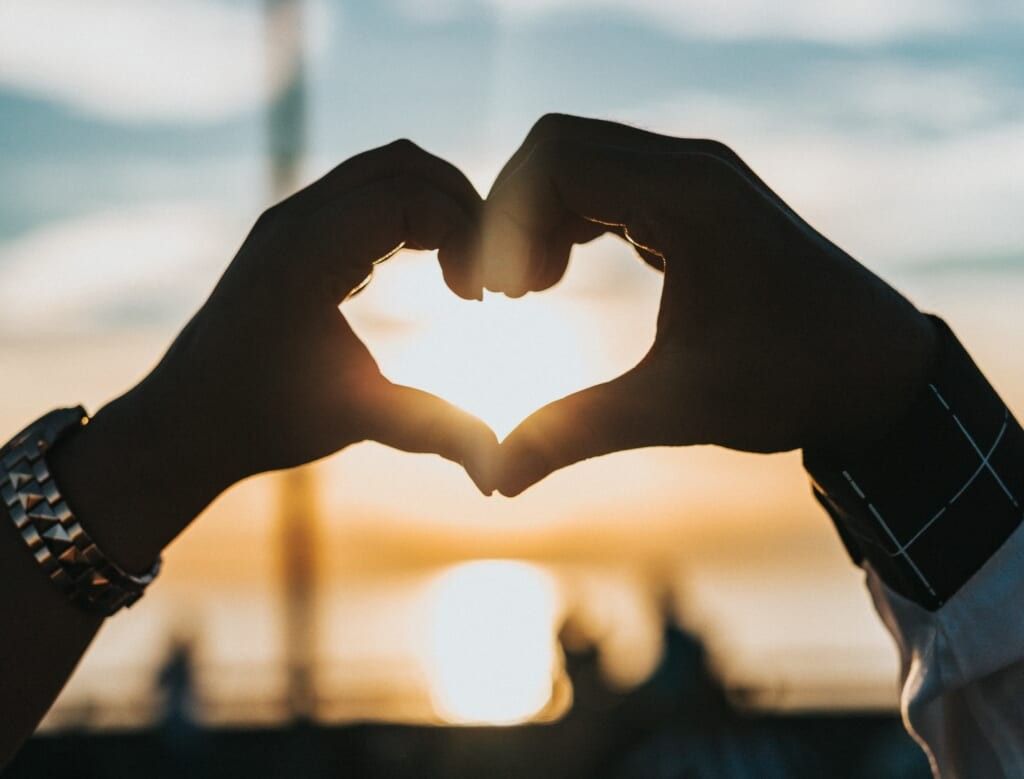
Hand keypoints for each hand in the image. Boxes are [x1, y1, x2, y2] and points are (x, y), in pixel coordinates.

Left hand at [50, 140, 498, 568]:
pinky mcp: (294, 231)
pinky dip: (411, 214)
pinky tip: (429, 269)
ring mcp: (291, 219)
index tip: (480, 297)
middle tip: (486, 272)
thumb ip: (432, 430)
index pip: (410, 196)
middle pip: (404, 164)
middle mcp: (295, 220)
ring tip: (463, 269)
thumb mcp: (355, 421)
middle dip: (462, 207)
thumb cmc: (263, 421)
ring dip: (437, 205)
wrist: (185, 421)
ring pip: (385, 170)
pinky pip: (365, 192)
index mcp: (306, 254)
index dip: (465, 234)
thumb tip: (498, 471)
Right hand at [475, 114, 936, 495]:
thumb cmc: (790, 383)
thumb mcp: (676, 408)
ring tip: (530, 291)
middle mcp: (692, 168)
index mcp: (688, 198)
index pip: (556, 160)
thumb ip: (577, 433)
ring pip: (582, 159)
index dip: (505, 221)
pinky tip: (561, 276)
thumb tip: (497, 480)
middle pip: (559, 147)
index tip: (500, 296)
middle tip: (506, 294)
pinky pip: (610, 181)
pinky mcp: (699, 198)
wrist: (877, 371)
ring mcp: (698, 177)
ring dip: (540, 216)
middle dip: (513, 215)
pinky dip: (570, 218)